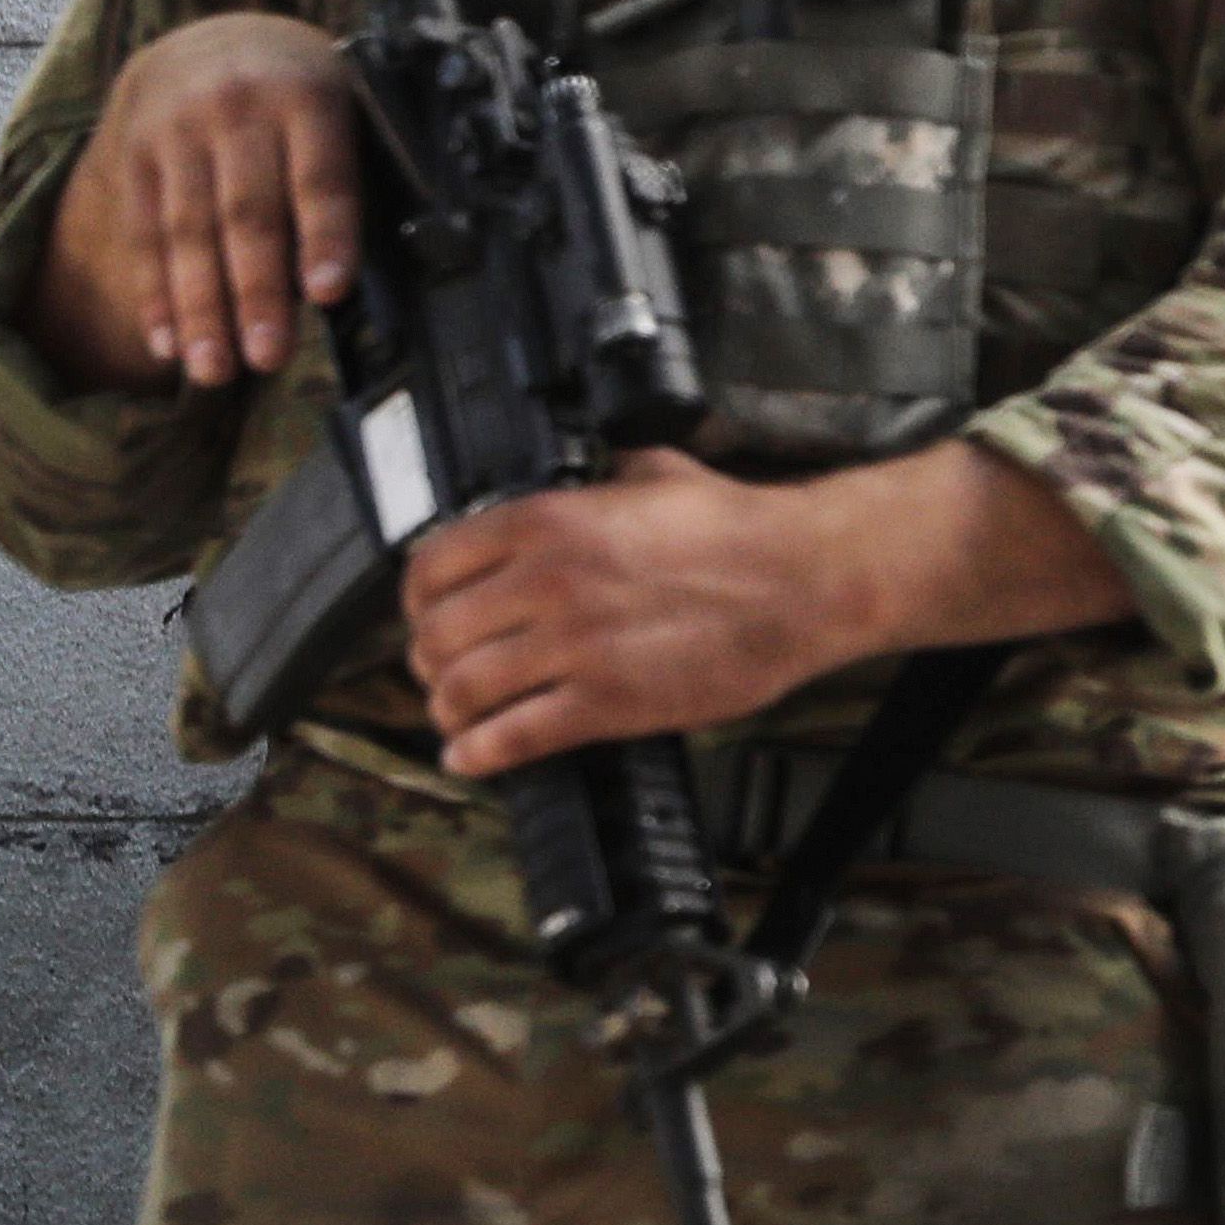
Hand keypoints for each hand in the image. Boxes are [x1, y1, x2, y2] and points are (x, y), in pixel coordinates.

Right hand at [35, 12, 366, 389]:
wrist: (214, 37)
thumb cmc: (300, 96)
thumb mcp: (341, 109)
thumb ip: (346, 176)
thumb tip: (351, 278)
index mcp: (308, 98)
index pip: (319, 176)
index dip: (325, 236)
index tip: (328, 294)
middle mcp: (237, 108)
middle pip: (248, 213)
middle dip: (257, 293)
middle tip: (266, 358)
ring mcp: (177, 129)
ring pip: (189, 231)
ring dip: (201, 308)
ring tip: (213, 369)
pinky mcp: (134, 151)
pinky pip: (144, 231)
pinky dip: (156, 292)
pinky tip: (167, 341)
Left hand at [403, 449, 869, 776]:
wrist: (806, 580)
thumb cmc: (742, 530)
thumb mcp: (656, 472)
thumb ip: (601, 475)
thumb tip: (588, 469)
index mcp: (547, 521)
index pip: (431, 567)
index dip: (418, 600)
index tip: (427, 615)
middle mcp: (547, 582)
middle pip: (436, 635)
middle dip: (429, 661)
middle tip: (441, 672)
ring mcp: (574, 647)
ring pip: (463, 689)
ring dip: (449, 709)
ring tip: (456, 716)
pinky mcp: (607, 703)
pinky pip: (512, 737)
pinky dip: (478, 753)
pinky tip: (471, 755)